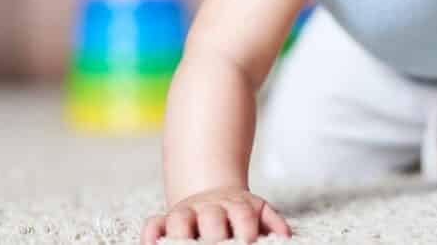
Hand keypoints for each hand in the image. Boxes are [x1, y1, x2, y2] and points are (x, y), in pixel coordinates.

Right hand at [141, 187, 290, 243]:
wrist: (214, 195)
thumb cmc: (240, 214)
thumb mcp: (259, 212)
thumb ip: (273, 223)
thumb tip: (286, 238)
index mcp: (237, 206)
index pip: (243, 216)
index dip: (246, 231)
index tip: (248, 244)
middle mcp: (210, 208)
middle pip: (210, 217)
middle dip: (214, 234)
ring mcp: (186, 213)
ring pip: (178, 219)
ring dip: (179, 233)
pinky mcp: (166, 220)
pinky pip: (153, 225)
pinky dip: (150, 235)